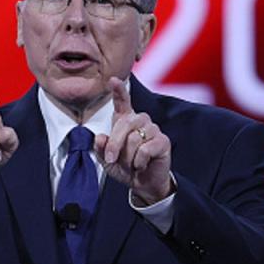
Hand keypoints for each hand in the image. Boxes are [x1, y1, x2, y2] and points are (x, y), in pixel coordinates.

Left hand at [94, 77, 172, 204]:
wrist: (144, 183)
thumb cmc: (126, 167)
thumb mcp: (107, 160)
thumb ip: (101, 149)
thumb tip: (99, 137)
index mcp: (125, 120)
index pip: (122, 102)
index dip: (118, 90)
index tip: (113, 80)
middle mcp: (140, 120)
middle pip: (124, 124)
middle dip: (115, 145)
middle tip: (111, 159)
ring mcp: (153, 129)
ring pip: (134, 139)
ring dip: (128, 158)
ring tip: (132, 164)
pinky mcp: (163, 141)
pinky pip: (145, 150)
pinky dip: (139, 162)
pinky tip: (142, 165)